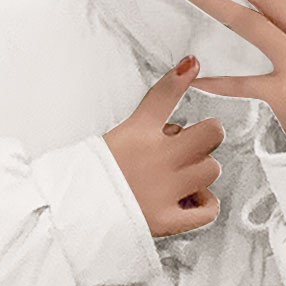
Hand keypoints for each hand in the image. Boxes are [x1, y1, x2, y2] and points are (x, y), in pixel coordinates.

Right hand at [103, 56, 224, 236]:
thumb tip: (183, 70)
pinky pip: (208, 209)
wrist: (74, 209)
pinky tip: (191, 200)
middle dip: (205, 138)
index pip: (164, 94)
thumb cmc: (94, 172)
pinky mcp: (167, 219)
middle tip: (189, 149)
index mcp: (139, 132)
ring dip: (202, 173)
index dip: (181, 76)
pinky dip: (206, 204)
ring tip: (182, 179)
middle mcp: (157, 157)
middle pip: (211, 134)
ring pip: (211, 170)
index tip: (191, 65)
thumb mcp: (119, 132)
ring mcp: (165, 189)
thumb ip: (150, 112)